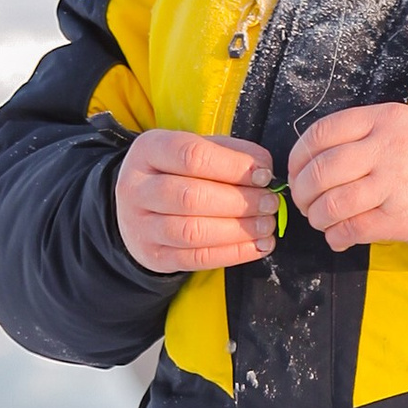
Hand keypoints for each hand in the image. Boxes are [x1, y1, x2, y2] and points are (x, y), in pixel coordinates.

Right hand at [114, 127, 276, 273]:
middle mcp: (136, 188)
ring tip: (266, 225)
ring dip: (238, 230)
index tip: (264, 175)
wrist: (138, 208)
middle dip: (240, 202)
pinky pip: (196, 259)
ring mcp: (141, 226)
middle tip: (270, 203)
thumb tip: (264, 170)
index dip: (234, 166)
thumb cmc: (177, 172)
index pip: (192, 156)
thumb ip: (230, 153)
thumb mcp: (197, 149)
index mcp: (149, 150)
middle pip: (191, 197)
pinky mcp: (153, 256)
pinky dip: (233, 254)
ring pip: (192, 232)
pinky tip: (258, 246)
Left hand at [286, 102, 407, 252]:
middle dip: (303, 191)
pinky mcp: (400, 219)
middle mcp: (386, 148)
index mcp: (385, 119)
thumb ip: (369, 132)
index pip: (322, 133)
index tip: (296, 170)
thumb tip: (321, 155)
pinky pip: (352, 229)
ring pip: (331, 204)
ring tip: (322, 221)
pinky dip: (337, 237)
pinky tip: (339, 237)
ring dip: (318, 218)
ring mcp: (393, 185)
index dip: (298, 156)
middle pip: (321, 171)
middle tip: (305, 202)